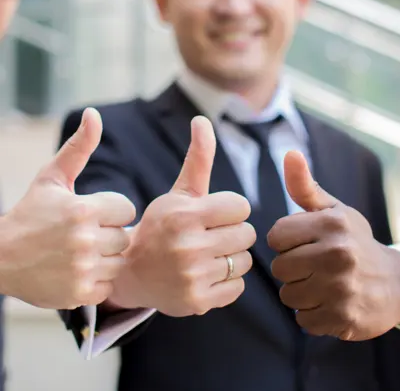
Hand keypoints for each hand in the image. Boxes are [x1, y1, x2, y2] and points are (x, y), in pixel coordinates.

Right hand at [0, 108, 135, 308]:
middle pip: (125, 237)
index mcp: (84, 209)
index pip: (127, 209)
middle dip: (110, 235)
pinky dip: (97, 281)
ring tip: (82, 252)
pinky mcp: (79, 294)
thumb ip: (79, 147)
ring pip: (119, 263)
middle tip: (87, 235)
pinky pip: (109, 287)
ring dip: (106, 259)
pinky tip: (77, 271)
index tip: (95, 213)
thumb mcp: (52, 177)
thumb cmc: (30, 213)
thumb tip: (94, 114)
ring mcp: (82, 269)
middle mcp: (85, 239)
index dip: (113, 211)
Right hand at [108, 116, 255, 315]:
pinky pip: (237, 287)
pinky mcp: (197, 302)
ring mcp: (193, 276)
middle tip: (212, 234)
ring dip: (232, 256)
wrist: (131, 272)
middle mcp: (189, 246)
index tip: (214, 213)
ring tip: (210, 253)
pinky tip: (207, 273)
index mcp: (185, 215)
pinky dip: (228, 280)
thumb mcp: (178, 192)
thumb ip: (198, 158)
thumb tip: (202, 119)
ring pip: (245, 260)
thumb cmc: (160, 225)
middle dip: (233, 231)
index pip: (241, 206)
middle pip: (247, 233)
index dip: (230, 208)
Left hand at [267, 151, 399, 340]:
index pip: (276, 236)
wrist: (397, 282)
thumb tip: (290, 153)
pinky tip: (331, 302)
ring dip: (301, 293)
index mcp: (332, 224)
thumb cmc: (353, 241)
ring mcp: (342, 288)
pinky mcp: (345, 318)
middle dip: (292, 268)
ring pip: (288, 296)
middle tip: (314, 265)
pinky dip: (312, 315)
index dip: (286, 241)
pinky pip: (303, 320)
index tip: (304, 242)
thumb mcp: (333, 210)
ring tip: (323, 284)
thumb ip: (305, 185)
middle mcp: (338, 254)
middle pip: (280, 267)